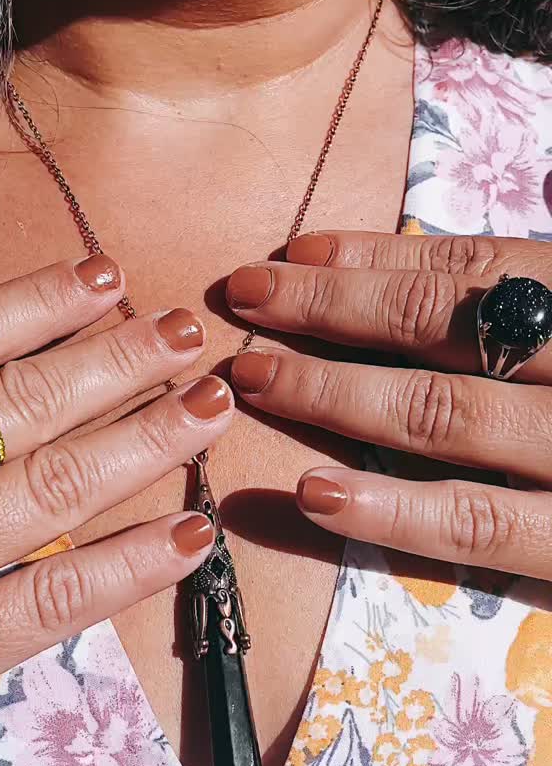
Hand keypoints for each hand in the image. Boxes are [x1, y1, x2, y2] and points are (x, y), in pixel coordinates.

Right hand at [0, 254, 232, 765]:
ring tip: (209, 404)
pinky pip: (56, 594)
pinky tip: (192, 532)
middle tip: (186, 333)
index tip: (106, 278)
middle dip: (118, 359)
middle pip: (21, 399)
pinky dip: (134, 562)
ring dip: (148, 437)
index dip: (39, 301)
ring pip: (56, 484)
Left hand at [227, 232, 551, 578]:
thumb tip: (484, 242)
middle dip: (329, 305)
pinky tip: (312, 492)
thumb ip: (543, 302)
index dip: (375, 258)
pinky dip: (391, 508)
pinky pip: (474, 523)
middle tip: (244, 293)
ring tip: (251, 377)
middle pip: (437, 324)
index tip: (293, 252)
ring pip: (440, 413)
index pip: (470, 269)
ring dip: (333, 392)